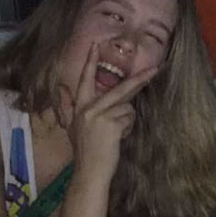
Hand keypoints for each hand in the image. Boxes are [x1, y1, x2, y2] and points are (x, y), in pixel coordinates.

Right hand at [69, 43, 157, 180]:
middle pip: (119, 89)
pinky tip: (118, 138)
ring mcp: (99, 115)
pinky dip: (128, 128)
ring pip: (128, 108)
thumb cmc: (86, 150)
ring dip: (128, 121)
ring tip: (115, 134)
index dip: (90, 62)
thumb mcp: (73, 127)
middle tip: (155, 68)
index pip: (85, 80)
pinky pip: (130, 118)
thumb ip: (68, 106)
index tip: (96, 45)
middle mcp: (87, 108)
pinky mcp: (110, 123)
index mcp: (79, 108)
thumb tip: (60, 88)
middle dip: (139, 79)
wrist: (89, 171)